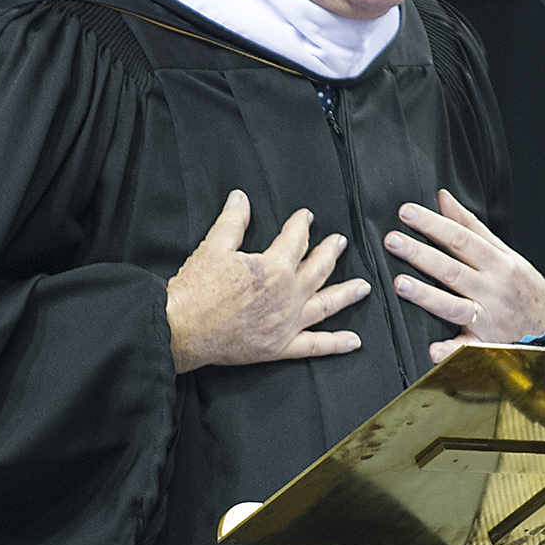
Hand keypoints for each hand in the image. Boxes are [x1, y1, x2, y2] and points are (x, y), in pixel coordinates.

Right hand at [166, 190, 369, 373]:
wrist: (181, 329)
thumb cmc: (196, 288)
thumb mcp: (214, 247)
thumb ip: (233, 221)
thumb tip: (240, 197)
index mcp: (274, 268)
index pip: (295, 240)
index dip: (302, 225)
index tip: (306, 217)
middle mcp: (288, 296)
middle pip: (318, 269)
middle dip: (330, 252)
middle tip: (340, 242)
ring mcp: (287, 324)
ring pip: (326, 305)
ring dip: (346, 293)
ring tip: (364, 287)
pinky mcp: (279, 347)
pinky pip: (314, 346)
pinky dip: (336, 344)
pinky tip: (354, 341)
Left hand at [384, 188, 544, 363]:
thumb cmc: (522, 287)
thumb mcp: (504, 253)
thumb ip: (471, 227)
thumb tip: (443, 197)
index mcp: (498, 263)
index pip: (461, 239)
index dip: (433, 225)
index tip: (406, 213)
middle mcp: (492, 290)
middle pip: (452, 269)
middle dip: (420, 254)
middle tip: (392, 240)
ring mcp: (488, 319)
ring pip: (454, 306)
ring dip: (427, 296)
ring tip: (400, 284)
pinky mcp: (485, 346)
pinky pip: (466, 350)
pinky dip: (451, 352)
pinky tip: (432, 350)